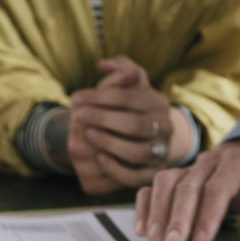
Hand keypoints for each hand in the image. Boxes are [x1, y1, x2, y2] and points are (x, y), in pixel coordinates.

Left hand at [69, 57, 192, 189]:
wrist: (144, 137)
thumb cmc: (128, 107)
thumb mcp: (125, 85)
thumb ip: (118, 69)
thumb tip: (105, 64)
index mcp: (158, 102)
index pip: (130, 97)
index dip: (100, 97)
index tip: (75, 98)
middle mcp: (165, 127)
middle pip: (136, 125)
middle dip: (103, 119)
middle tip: (78, 116)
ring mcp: (161, 151)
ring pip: (138, 152)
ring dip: (110, 143)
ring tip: (88, 135)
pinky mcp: (152, 173)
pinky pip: (135, 176)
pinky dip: (116, 168)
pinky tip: (99, 158)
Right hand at [135, 139, 239, 240]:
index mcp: (239, 163)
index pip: (220, 187)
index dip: (209, 215)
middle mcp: (211, 161)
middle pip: (189, 185)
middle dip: (179, 217)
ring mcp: (191, 166)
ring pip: (167, 181)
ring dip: (158, 210)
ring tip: (154, 238)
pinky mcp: (177, 174)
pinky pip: (154, 184)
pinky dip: (145, 205)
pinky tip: (142, 228)